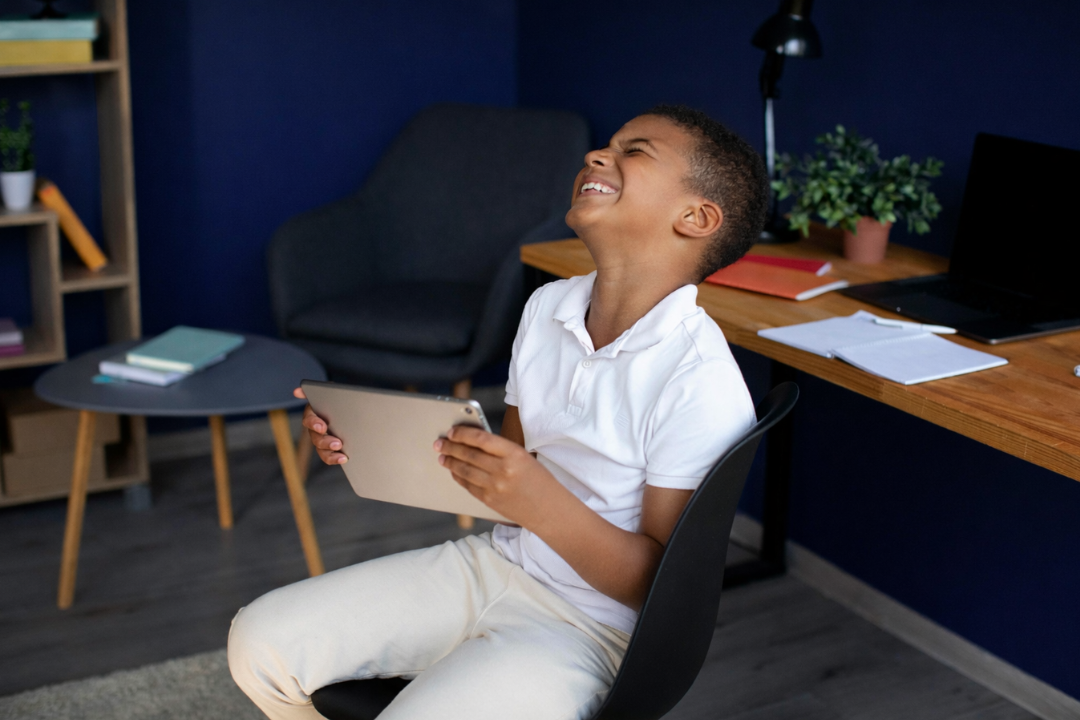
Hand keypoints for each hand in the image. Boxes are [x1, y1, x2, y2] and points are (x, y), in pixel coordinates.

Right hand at [293, 387, 346, 464]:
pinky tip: (345, 459)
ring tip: (342, 456)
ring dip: (330, 455)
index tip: (322, 427)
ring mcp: (323, 440)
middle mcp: (315, 429)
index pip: (309, 420)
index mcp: (313, 414)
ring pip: (321, 450)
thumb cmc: (336, 397)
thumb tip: (297, 391)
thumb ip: (314, 390)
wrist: (348, 406)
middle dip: (325, 442)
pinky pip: (330, 456)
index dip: (314, 423)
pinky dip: (335, 459)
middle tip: (337, 443)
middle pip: (316, 438)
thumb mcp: (328, 391)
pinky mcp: (331, 448)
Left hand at [434, 425, 563, 527]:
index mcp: (514, 454)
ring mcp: (495, 487)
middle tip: (439, 443)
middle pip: (469, 454)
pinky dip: (458, 476)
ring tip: (442, 456)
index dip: (463, 434)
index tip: (452, 431)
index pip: (481, 439)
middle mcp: (503, 470)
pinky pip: (468, 486)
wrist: (550, 510)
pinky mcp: (490, 501)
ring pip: (464, 470)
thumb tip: (472, 442)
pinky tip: (453, 471)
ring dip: (450, 462)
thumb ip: (501, 450)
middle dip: (451, 447)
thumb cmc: (540, 481)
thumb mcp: (524, 458)